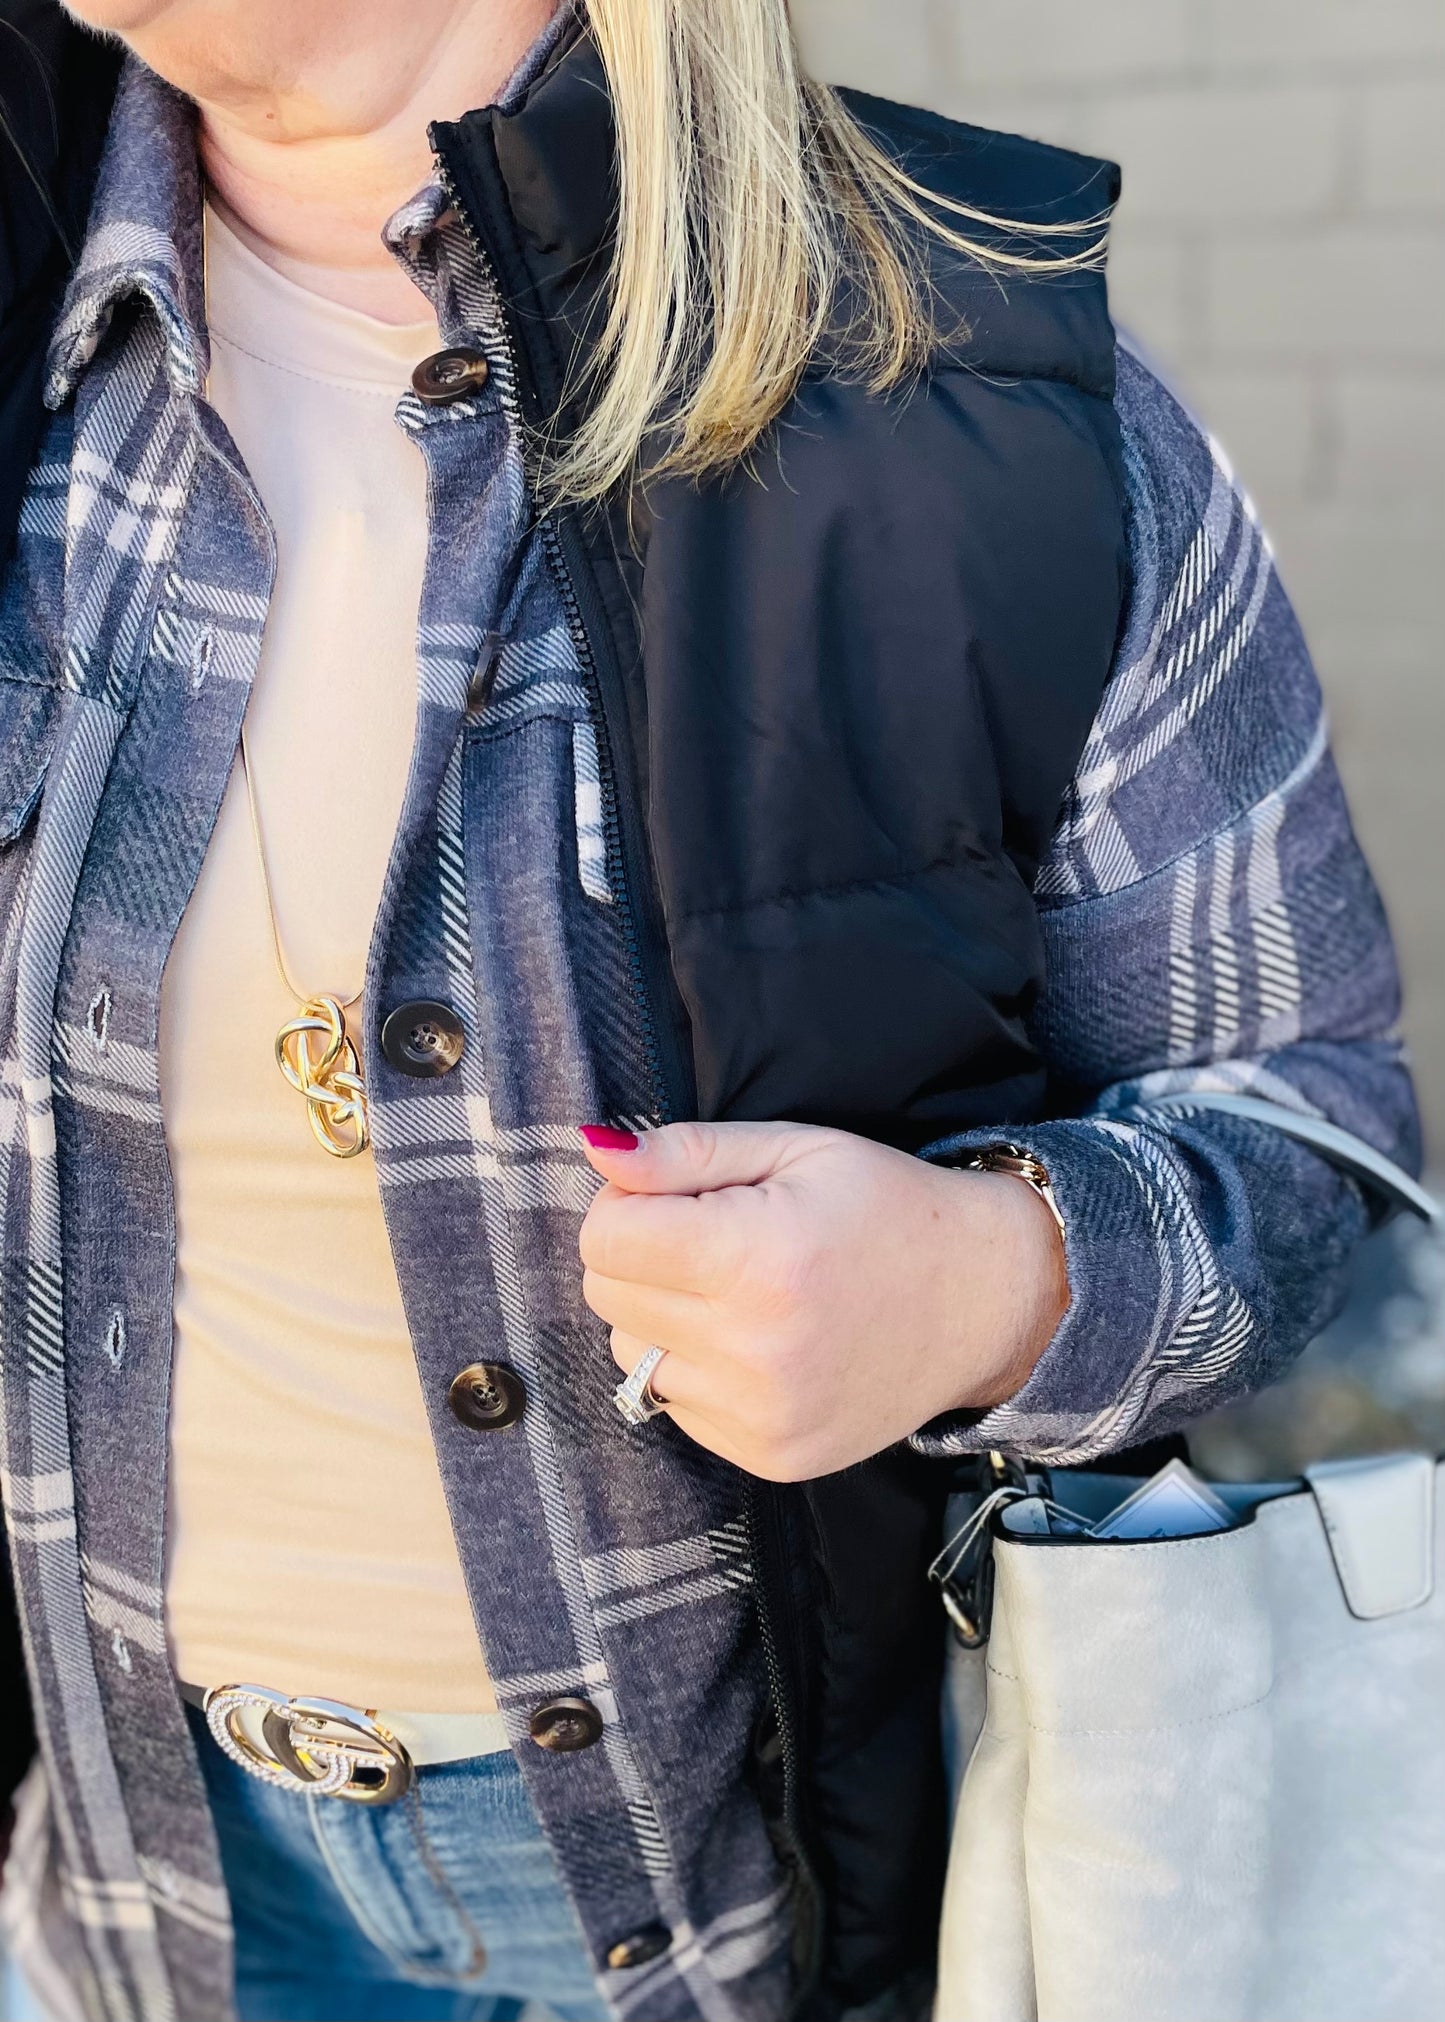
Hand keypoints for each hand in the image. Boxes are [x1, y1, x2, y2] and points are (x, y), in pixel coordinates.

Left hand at [578, 1120, 1069, 1480]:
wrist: (984, 1300)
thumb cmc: (887, 1208)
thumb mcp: (795, 1150)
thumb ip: (685, 1153)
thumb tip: (594, 1153)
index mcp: (757, 1257)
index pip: (604, 1237)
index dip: (628, 1205)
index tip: (677, 1197)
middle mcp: (755, 1346)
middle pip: (606, 1295)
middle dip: (643, 1257)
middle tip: (716, 1239)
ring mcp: (761, 1413)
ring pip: (631, 1353)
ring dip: (664, 1317)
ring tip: (743, 1292)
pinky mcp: (769, 1455)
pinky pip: (673, 1403)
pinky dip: (698, 1368)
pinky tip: (761, 1340)